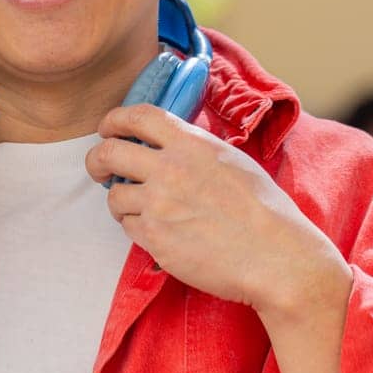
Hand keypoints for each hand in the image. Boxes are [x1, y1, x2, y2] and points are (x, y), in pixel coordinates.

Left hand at [83, 104, 348, 312]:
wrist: (277, 257)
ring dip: (120, 200)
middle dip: (96, 160)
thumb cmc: (265, 211)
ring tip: (139, 209)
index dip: (114, 120)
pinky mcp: (154, 237)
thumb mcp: (232, 161)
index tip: (108, 129)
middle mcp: (170, 168)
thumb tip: (166, 144)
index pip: (138, 115)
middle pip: (108, 152)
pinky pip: (126, 225)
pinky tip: (158, 231)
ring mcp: (159, 203)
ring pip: (113, 194)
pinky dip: (135, 227)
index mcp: (192, 144)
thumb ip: (194, 149)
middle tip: (99, 170)